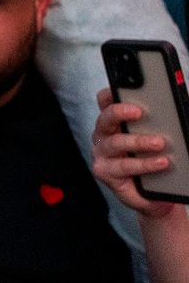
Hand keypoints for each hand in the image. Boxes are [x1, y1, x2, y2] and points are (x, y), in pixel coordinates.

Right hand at [92, 87, 181, 217]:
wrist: (157, 194)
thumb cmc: (157, 161)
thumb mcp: (161, 137)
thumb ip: (164, 122)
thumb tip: (179, 107)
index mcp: (115, 123)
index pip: (106, 102)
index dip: (111, 94)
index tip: (125, 88)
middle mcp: (105, 135)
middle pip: (105, 118)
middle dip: (120, 112)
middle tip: (139, 112)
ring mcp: (103, 154)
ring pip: (115, 142)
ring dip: (138, 141)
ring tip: (159, 143)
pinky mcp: (105, 172)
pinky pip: (124, 166)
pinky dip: (144, 164)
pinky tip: (160, 163)